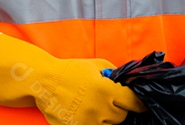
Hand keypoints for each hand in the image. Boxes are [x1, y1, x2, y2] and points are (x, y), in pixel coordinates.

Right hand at [0, 33, 145, 123]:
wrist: (44, 82)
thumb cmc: (71, 71)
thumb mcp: (97, 65)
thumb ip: (115, 75)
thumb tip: (128, 84)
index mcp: (106, 90)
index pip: (133, 102)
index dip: (138, 103)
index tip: (141, 104)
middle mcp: (99, 109)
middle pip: (121, 116)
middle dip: (118, 108)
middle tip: (108, 99)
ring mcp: (87, 122)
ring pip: (108, 124)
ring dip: (105, 116)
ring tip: (93, 104)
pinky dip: (93, 121)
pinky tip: (85, 111)